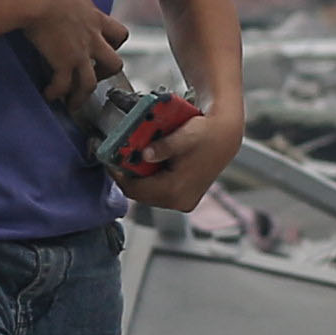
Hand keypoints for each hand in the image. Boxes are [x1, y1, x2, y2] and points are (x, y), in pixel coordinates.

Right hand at [12, 0, 127, 109]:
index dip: (116, 44)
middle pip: (114, 64)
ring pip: (91, 83)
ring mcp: (78, 54)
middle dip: (106, 73)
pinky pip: (63, 86)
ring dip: (82, 95)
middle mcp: (92, 40)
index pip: (119, 34)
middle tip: (93, 77)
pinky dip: (56, 93)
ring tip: (72, 102)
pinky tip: (47, 94)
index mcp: (96, 19)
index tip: (106, 49)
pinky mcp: (62, 63)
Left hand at [129, 95, 247, 218]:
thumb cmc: (207, 133)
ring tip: (131, 158)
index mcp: (176, 191)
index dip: (118, 175)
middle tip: (118, 157)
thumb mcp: (184, 136)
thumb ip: (164, 147)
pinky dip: (150, 177)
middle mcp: (180, 201)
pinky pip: (159, 190)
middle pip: (141, 194)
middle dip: (128, 176)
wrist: (226, 135)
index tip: (109, 160)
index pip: (135, 190)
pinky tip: (147, 162)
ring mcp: (183, 201)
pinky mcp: (185, 196)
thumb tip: (145, 155)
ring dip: (138, 177)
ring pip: (149, 193)